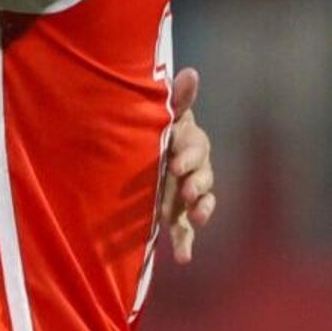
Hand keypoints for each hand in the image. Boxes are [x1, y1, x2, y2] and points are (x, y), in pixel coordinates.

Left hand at [153, 69, 217, 262]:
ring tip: (197, 216)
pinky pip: (186, 229)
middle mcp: (192, 167)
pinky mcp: (177, 214)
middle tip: (185, 191)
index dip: (189, 155)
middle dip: (196, 183)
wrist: (128, 153)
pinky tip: (184, 258)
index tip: (175, 162)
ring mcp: (186, 192)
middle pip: (203, 174)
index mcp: (187, 141)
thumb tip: (192, 72)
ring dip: (202, 209)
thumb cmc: (147, 130)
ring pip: (202, 200)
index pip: (196, 146)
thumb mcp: (159, 116)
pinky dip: (186, 243)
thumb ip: (176, 100)